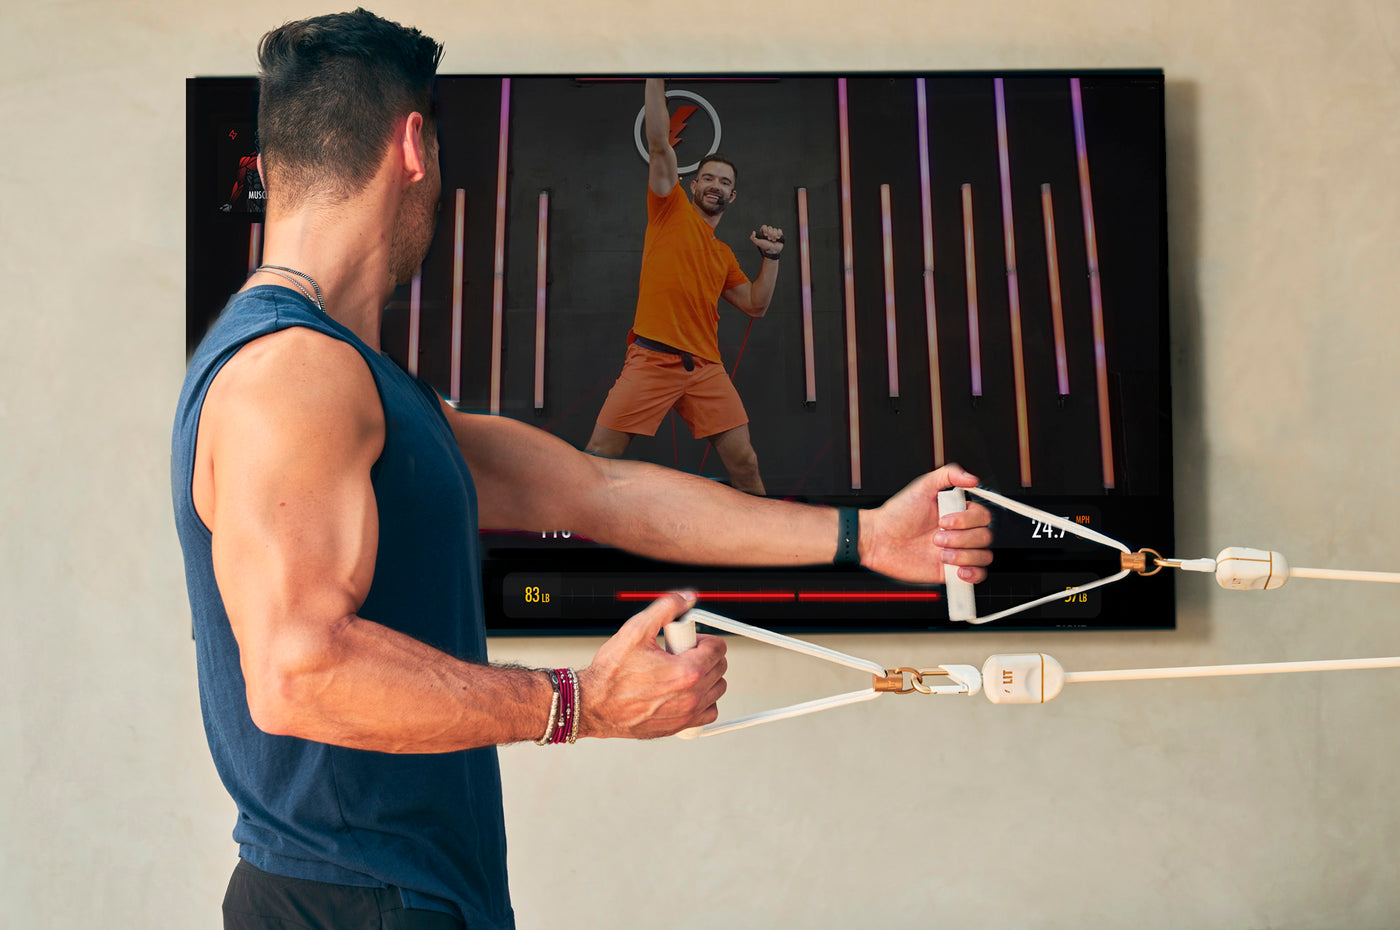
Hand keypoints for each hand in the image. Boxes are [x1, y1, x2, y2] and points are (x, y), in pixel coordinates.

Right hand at [576, 591, 727, 738]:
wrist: (594, 704)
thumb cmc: (611, 674)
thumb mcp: (636, 629)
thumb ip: (666, 608)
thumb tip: (686, 599)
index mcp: (686, 671)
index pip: (719, 648)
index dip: (703, 638)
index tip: (688, 640)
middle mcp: (691, 696)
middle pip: (720, 667)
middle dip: (704, 655)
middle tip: (680, 653)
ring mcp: (687, 714)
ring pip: (717, 689)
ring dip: (705, 677)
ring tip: (681, 670)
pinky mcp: (680, 726)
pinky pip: (708, 712)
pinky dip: (702, 701)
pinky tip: (683, 690)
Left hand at [750, 225, 784, 258]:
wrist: (772, 251)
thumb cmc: (765, 247)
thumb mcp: (757, 243)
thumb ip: (752, 238)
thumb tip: (754, 232)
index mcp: (763, 232)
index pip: (764, 226)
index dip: (765, 230)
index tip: (765, 235)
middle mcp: (769, 232)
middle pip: (770, 227)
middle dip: (770, 234)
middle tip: (769, 239)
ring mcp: (774, 233)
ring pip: (775, 229)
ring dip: (774, 235)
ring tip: (773, 240)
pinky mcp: (779, 234)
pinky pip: (779, 230)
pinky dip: (779, 234)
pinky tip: (777, 238)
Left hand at [860, 463, 992, 584]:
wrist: (879, 541)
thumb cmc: (897, 515)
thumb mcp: (922, 486)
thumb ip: (948, 475)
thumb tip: (973, 479)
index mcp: (958, 513)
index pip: (983, 516)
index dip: (967, 520)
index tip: (943, 520)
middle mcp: (961, 533)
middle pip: (986, 537)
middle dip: (960, 538)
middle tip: (935, 537)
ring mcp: (958, 552)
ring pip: (984, 556)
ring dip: (963, 555)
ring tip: (939, 553)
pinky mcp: (952, 572)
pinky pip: (979, 575)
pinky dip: (973, 573)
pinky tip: (956, 569)